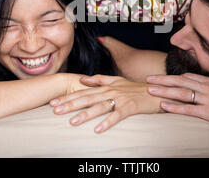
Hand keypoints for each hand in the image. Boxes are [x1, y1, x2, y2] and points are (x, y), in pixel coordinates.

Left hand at [50, 75, 164, 132]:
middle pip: (86, 98)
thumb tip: (83, 79)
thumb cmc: (135, 88)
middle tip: (55, 110)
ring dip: (85, 114)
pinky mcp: (130, 107)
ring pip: (99, 107)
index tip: (53, 102)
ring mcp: (120, 99)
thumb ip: (99, 79)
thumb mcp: (116, 80)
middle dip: (70, 104)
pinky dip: (108, 122)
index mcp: (105, 87)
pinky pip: (117, 115)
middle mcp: (110, 91)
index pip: (82, 92)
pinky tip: (98, 130)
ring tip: (72, 121)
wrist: (155, 91)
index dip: (67, 97)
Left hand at [147, 73, 208, 124]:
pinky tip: (164, 105)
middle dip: (163, 80)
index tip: (162, 76)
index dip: (173, 76)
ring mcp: (207, 100)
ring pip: (181, 93)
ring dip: (164, 91)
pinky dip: (175, 107)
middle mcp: (207, 88)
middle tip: (148, 79)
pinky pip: (189, 109)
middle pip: (180, 82)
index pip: (188, 77)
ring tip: (150, 90)